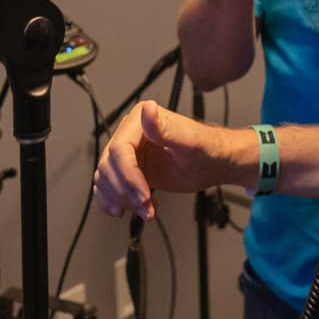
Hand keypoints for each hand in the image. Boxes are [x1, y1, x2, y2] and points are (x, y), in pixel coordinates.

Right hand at [94, 101, 239, 220]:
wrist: (213, 163)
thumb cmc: (206, 149)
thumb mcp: (189, 140)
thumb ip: (165, 128)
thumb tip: (148, 108)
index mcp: (140, 120)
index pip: (119, 150)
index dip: (128, 176)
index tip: (143, 195)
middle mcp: (130, 134)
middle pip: (109, 166)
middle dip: (126, 191)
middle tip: (145, 207)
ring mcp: (128, 153)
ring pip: (105, 178)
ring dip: (122, 199)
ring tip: (145, 210)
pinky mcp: (129, 169)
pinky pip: (108, 185)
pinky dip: (113, 201)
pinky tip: (128, 210)